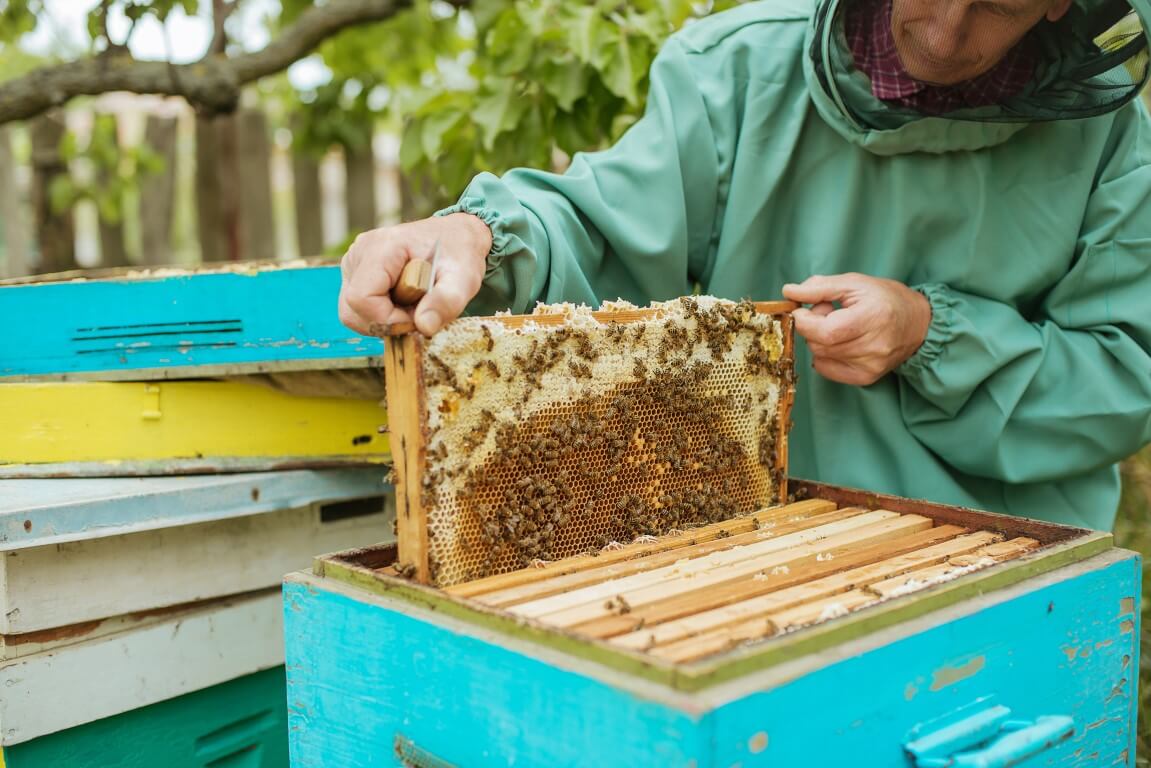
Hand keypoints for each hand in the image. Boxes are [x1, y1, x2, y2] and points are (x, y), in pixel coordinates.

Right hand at [338, 213, 492, 335]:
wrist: (456, 236)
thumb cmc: (460, 253)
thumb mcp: (464, 278)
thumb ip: (447, 301)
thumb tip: (424, 327)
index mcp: (380, 248)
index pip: (362, 299)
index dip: (389, 320)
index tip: (419, 317)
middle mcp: (359, 253)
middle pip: (351, 310)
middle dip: (386, 323)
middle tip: (418, 312)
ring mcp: (354, 263)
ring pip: (352, 312)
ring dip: (384, 320)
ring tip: (414, 304)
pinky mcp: (356, 272)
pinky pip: (358, 308)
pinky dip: (381, 314)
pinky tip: (404, 302)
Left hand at [782, 273, 930, 385]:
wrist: (918, 323)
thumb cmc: (885, 298)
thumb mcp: (854, 283)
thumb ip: (819, 287)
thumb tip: (788, 292)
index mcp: (872, 317)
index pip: (824, 331)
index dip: (804, 320)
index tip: (803, 308)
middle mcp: (873, 346)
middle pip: (818, 344)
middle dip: (811, 327)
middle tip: (825, 313)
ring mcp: (870, 365)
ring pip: (820, 356)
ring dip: (819, 340)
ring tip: (837, 326)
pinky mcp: (866, 378)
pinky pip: (827, 370)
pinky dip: (824, 355)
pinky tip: (839, 342)